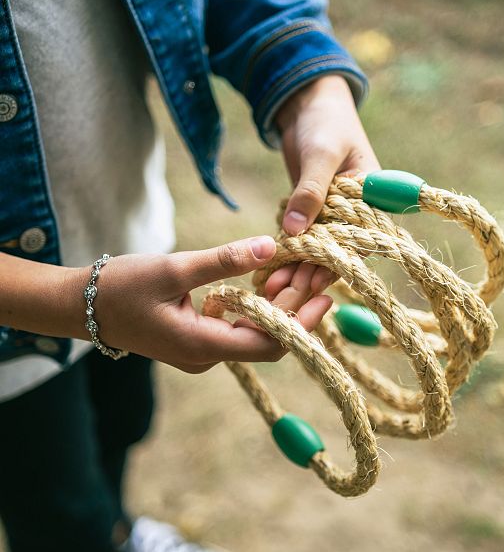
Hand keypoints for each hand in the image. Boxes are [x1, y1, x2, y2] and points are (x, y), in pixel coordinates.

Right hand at [70, 237, 331, 372]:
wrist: (81, 306)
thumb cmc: (120, 287)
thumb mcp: (173, 268)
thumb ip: (222, 260)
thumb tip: (269, 245)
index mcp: (203, 345)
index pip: (269, 344)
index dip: (301, 322)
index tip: (324, 293)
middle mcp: (207, 356)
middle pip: (267, 339)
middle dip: (294, 307)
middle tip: (316, 271)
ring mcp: (202, 350)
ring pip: (254, 332)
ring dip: (276, 304)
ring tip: (297, 270)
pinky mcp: (197, 338)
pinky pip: (237, 327)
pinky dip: (255, 304)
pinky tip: (265, 278)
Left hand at [275, 74, 380, 289]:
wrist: (308, 105)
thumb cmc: (326, 123)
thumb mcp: (321, 154)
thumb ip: (311, 191)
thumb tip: (296, 231)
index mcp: (371, 201)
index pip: (357, 242)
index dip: (335, 265)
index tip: (312, 283)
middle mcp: (353, 214)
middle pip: (333, 252)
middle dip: (309, 273)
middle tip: (285, 294)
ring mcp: (330, 215)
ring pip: (314, 250)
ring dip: (294, 269)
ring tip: (272, 288)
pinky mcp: (310, 212)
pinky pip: (299, 238)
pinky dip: (286, 253)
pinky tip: (268, 272)